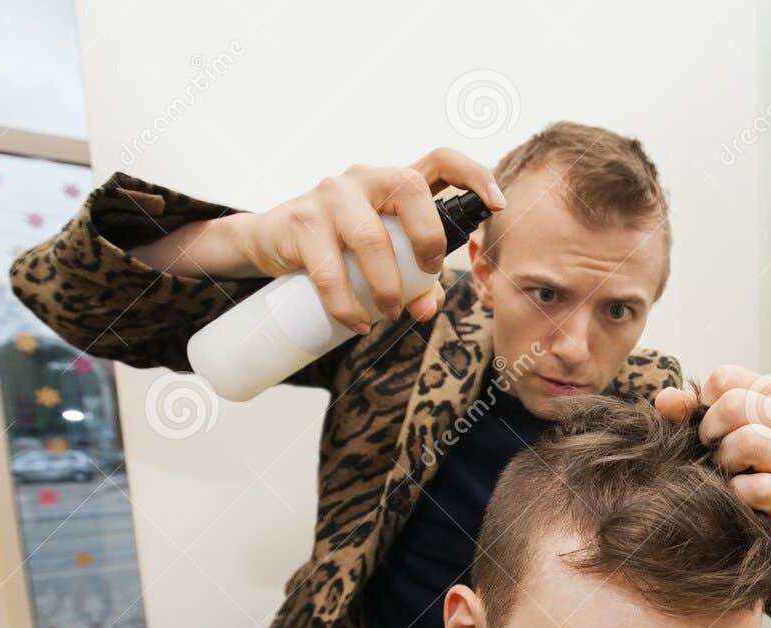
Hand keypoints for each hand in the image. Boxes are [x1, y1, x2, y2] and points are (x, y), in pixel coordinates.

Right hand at [232, 149, 505, 331]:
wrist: (272, 242)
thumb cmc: (341, 248)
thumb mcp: (383, 259)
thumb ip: (415, 282)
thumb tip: (427, 310)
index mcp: (394, 182)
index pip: (441, 160)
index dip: (474, 175)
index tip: (498, 205)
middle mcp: (365, 177)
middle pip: (411, 190)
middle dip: (428, 240)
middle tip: (426, 277)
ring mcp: (330, 194)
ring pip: (370, 239)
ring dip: (387, 287)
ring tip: (387, 316)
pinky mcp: (301, 221)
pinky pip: (329, 269)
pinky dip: (347, 305)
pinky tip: (356, 323)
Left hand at [654, 366, 770, 549]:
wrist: (745, 518)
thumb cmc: (728, 464)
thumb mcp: (707, 430)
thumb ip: (686, 411)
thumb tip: (665, 400)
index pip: (727, 379)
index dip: (704, 405)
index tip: (709, 427)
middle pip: (735, 404)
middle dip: (710, 432)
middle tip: (711, 452)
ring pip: (748, 441)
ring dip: (723, 461)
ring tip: (725, 471)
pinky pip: (754, 487)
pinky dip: (734, 493)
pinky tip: (736, 496)